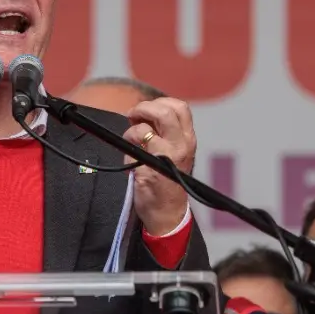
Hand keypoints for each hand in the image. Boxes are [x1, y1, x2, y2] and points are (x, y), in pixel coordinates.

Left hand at [123, 97, 196, 236]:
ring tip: (130, 139)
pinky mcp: (150, 169)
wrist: (167, 211)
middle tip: (133, 116)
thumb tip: (141, 113)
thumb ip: (160, 131)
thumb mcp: (171, 150)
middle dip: (144, 108)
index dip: (159, 103)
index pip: (180, 107)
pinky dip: (127, 144)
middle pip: (165, 111)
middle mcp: (181, 145)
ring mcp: (166, 157)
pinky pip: (133, 147)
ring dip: (132, 129)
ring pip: (145, 128)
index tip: (146, 111)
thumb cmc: (166, 178)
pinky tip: (128, 154)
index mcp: (187, 139)